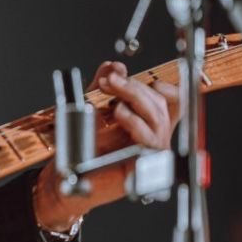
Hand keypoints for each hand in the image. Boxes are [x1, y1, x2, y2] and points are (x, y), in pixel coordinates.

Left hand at [33, 61, 180, 230]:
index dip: (170, 89)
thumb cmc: (82, 146)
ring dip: (133, 99)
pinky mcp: (144, 166)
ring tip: (111, 95)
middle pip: (160, 104)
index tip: (152, 80)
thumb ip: (104, 85)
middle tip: (111, 79)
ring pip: (157, 118)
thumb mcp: (92, 106)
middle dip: (135, 86)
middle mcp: (153, 136)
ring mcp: (151, 152)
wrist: (68, 176)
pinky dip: (135, 123)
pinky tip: (118, 113)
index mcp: (146, 122)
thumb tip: (115, 65)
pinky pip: (150, 141)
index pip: (173, 103)